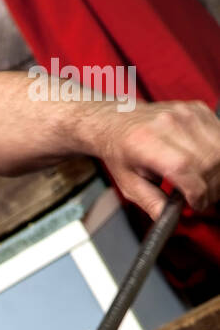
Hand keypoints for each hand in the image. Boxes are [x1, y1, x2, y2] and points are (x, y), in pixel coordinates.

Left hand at [92, 98, 219, 219]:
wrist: (119, 121)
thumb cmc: (122, 151)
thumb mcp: (129, 184)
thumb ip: (151, 202)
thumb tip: (170, 219)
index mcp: (146, 142)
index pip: (184, 168)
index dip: (197, 192)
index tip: (196, 204)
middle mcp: (168, 124)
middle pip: (207, 160)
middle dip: (210, 188)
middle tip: (202, 200)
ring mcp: (186, 114)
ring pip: (219, 149)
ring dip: (217, 174)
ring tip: (205, 186)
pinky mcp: (197, 109)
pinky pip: (219, 136)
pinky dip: (218, 156)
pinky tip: (206, 166)